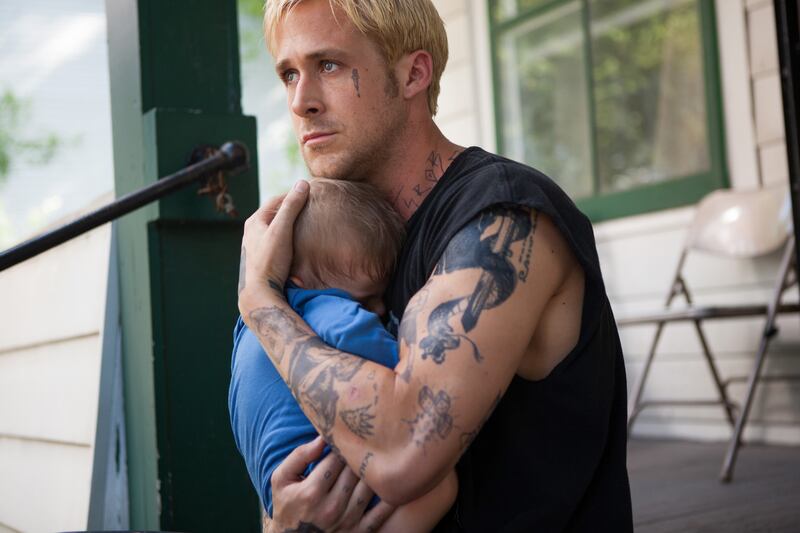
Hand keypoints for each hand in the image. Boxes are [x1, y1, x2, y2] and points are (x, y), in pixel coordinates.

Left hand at [240, 181, 308, 298]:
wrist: (261, 292)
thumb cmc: (270, 259)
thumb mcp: (282, 230)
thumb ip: (292, 206)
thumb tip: (302, 183)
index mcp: (255, 221)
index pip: (276, 200)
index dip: (294, 195)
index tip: (311, 194)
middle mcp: (253, 231)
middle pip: (276, 214)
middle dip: (292, 210)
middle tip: (311, 208)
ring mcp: (257, 245)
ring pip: (276, 229)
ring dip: (290, 225)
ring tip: (306, 224)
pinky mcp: (262, 258)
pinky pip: (277, 241)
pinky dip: (288, 238)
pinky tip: (297, 243)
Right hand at [270, 437, 394, 532]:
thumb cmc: (287, 504)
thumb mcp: (281, 479)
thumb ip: (299, 456)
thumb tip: (322, 437)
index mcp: (311, 492)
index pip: (337, 459)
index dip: (344, 444)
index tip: (349, 437)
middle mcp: (330, 508)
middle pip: (354, 472)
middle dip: (360, 456)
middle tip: (367, 442)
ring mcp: (346, 522)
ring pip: (369, 488)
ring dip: (375, 472)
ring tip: (378, 457)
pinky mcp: (358, 532)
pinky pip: (381, 514)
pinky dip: (390, 498)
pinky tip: (394, 482)